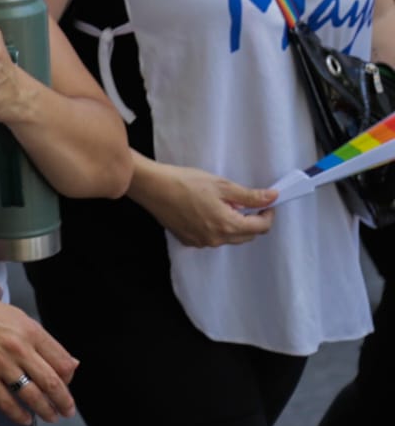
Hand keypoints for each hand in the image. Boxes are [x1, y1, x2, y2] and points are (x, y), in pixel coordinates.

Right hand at [0, 290, 78, 425]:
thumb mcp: (20, 318)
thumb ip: (44, 342)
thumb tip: (69, 363)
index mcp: (30, 331)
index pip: (62, 363)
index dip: (69, 378)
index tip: (67, 384)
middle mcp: (18, 348)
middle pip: (52, 383)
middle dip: (64, 402)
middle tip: (67, 410)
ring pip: (32, 396)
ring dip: (45, 411)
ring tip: (50, 416)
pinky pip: (5, 402)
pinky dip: (18, 415)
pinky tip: (25, 418)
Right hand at [130, 159, 275, 247]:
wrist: (153, 187)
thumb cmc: (186, 182)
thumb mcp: (221, 185)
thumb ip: (249, 195)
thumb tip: (273, 197)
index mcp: (227, 225)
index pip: (260, 228)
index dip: (268, 214)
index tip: (266, 202)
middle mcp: (216, 239)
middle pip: (246, 236)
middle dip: (252, 221)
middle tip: (244, 202)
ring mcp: (201, 242)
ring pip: (229, 238)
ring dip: (234, 225)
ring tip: (222, 205)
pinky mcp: (188, 240)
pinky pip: (211, 238)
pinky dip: (216, 228)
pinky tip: (205, 212)